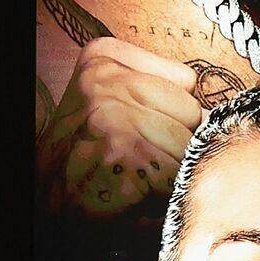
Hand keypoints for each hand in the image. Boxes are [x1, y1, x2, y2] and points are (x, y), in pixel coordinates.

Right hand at [38, 38, 202, 217]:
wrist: (44, 203)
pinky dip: (167, 193)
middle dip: (175, 143)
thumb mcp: (107, 99)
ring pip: (189, 144)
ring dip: (170, 170)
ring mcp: (114, 117)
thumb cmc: (82, 154)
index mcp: (101, 57)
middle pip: (192, 112)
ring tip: (134, 176)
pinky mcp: (125, 156)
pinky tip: (135, 194)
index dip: (169, 115)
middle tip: (135, 160)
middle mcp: (105, 81)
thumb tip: (215, 110)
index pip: (185, 80)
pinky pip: (180, 173)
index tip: (134, 131)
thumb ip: (154, 89)